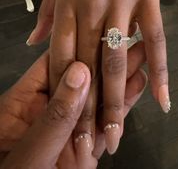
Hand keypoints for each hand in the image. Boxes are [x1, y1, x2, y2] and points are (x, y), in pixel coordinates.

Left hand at [0, 42, 146, 167]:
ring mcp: (72, 127)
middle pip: (84, 79)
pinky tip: (140, 87)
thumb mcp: (28, 153)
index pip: (55, 64)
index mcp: (26, 101)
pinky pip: (107, 124)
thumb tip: (79, 71)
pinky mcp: (87, 147)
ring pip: (100, 99)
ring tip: (145, 58)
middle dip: (110, 60)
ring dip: (123, 79)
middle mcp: (51, 108)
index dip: (81, 46)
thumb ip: (54, 116)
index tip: (104, 31)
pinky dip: (124, 107)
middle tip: (135, 41)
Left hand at [27, 0, 168, 154]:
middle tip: (94, 144)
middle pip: (90, 65)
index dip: (66, 93)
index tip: (68, 124)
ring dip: (119, 98)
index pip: (64, 57)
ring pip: (119, 58)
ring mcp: (122, 2)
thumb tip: (33, 44)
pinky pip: (154, 39)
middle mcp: (92, 7)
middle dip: (91, 108)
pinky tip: (162, 98)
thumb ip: (47, 12)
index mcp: (68, 4)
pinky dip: (160, 69)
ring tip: (120, 131)